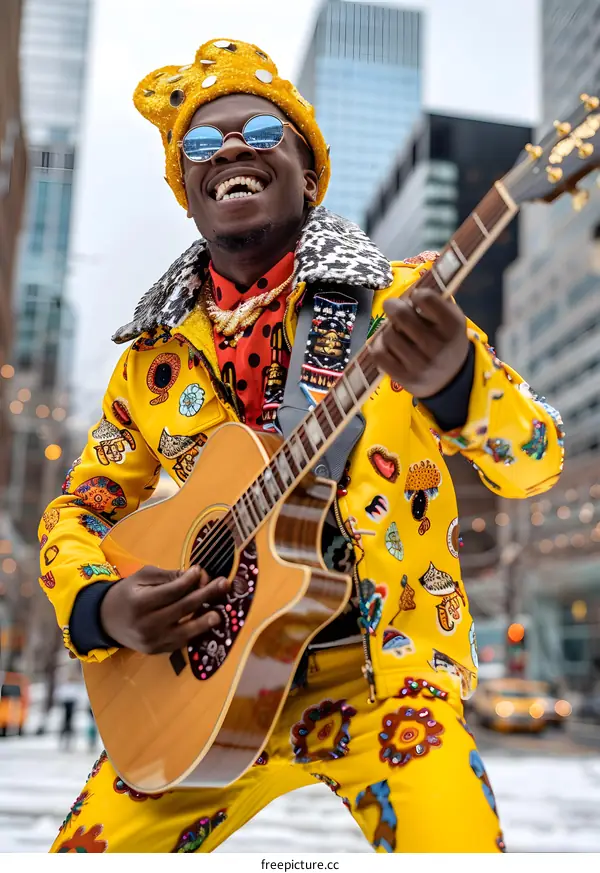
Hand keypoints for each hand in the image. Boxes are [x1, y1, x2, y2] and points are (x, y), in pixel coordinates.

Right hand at [100, 564, 229, 654]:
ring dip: (204, 621)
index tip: (200, 570)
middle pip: (182, 609)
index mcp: (140, 603)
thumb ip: (167, 576)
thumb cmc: (127, 594)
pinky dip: (194, 633)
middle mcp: (146, 625)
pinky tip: (207, 623)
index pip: (171, 592)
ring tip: (219, 613)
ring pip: (184, 631)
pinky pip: (180, 642)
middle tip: (223, 583)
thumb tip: (196, 575)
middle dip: (205, 595)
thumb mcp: (142, 578)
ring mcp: (152, 641)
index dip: (188, 581)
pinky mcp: (157, 651)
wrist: (105, 620)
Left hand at [369, 286, 469, 397]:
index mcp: (452, 326)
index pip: (425, 298)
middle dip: (393, 306)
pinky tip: (386, 343)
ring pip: (388, 334)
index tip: (417, 299)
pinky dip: (378, 344)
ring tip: (396, 330)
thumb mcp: (451, 319)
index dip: (417, 295)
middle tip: (393, 307)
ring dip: (388, 329)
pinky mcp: (404, 378)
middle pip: (401, 315)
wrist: (451, 378)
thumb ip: (435, 302)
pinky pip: (379, 354)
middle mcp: (437, 346)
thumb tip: (406, 292)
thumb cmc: (446, 340)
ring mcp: (420, 364)